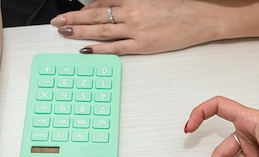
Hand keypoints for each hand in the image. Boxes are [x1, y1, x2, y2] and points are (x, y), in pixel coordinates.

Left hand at [50, 0, 221, 54]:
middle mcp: (132, 12)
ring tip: (64, 32)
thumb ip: (133, 2)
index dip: (85, 8)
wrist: (201, 18)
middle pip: (96, 15)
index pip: (103, 2)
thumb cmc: (181, 7)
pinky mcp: (143, 45)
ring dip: (80, 31)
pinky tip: (86, 50)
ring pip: (101, 31)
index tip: (74, 11)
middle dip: (74, 18)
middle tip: (57, 21)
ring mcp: (136, 30)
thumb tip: (116, 6)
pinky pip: (116, 48)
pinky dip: (99, 49)